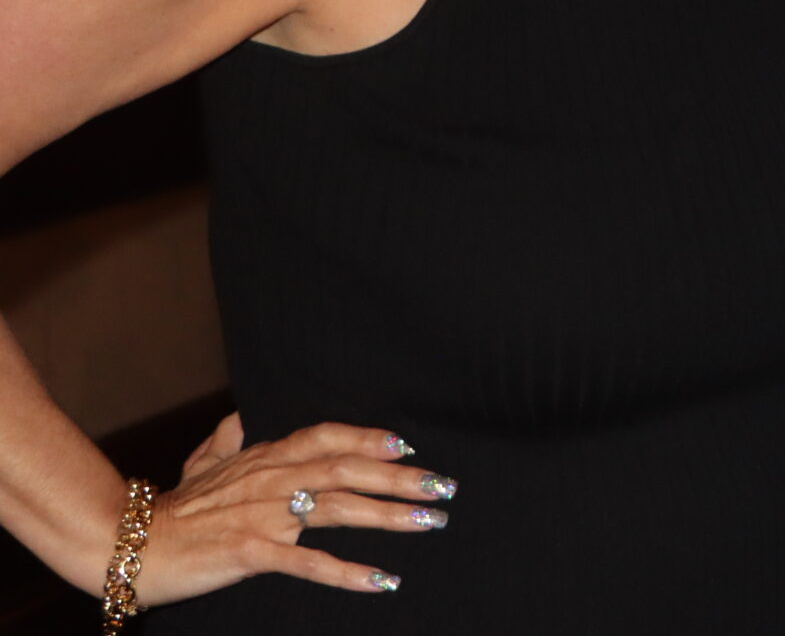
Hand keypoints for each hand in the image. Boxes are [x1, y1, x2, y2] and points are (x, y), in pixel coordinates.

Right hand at [125, 416, 453, 603]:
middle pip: (346, 470)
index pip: (328, 437)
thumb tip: (245, 415)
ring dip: (389, 516)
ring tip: (429, 522)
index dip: (370, 439)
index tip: (409, 445)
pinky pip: (308, 561)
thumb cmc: (174, 507)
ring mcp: (263, 514)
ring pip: (337, 508)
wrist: (129, 544)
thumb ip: (230, 437)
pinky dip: (348, 571)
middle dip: (399, 477)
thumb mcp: (203, 462)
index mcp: (266, 456)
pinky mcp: (251, 551)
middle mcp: (271, 478)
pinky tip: (382, 580)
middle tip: (443, 487)